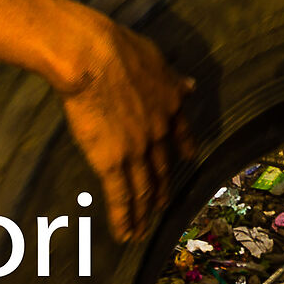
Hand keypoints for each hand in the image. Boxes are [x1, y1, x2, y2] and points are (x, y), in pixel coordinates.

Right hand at [58, 16, 195, 241]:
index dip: (183, 148)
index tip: (187, 158)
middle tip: (163, 205)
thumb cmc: (118, 48)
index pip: (180, 131)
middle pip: (162, 166)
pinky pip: (120, 196)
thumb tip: (190, 85)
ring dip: (144, 211)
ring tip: (144, 228)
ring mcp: (137, 149)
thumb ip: (172, 78)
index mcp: (169, 103)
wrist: (93, 57)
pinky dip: (124, 219)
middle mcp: (158, 131)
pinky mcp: (112, 161)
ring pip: (144, 187)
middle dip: (163, 188)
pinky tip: (126, 235)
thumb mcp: (155, 59)